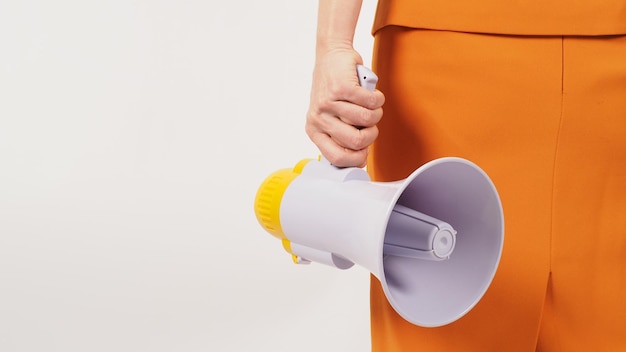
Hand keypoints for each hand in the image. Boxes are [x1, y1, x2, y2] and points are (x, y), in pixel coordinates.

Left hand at [305, 49, 384, 167]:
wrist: (331, 56)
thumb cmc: (335, 91)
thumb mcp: (332, 117)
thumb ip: (342, 137)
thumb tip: (360, 161)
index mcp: (314, 130)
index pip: (336, 158)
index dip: (356, 159)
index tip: (365, 153)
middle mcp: (318, 118)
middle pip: (356, 142)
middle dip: (371, 135)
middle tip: (369, 124)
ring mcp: (328, 102)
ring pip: (367, 120)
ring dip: (375, 113)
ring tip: (369, 105)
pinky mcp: (341, 87)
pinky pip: (371, 102)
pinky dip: (377, 98)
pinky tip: (372, 94)